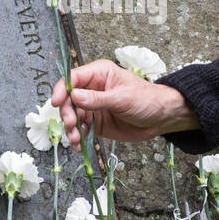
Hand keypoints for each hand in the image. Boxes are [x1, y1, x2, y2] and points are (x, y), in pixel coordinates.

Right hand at [49, 59, 197, 149]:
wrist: (162, 118)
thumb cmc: (147, 100)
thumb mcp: (122, 98)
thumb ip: (97, 99)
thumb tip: (75, 97)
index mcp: (99, 74)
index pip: (73, 78)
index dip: (62, 89)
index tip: (56, 102)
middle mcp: (93, 89)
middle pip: (68, 99)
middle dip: (67, 113)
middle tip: (72, 124)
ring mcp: (94, 107)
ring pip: (73, 116)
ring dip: (71, 128)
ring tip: (76, 138)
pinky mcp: (97, 123)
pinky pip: (81, 130)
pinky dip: (77, 138)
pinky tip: (79, 145)